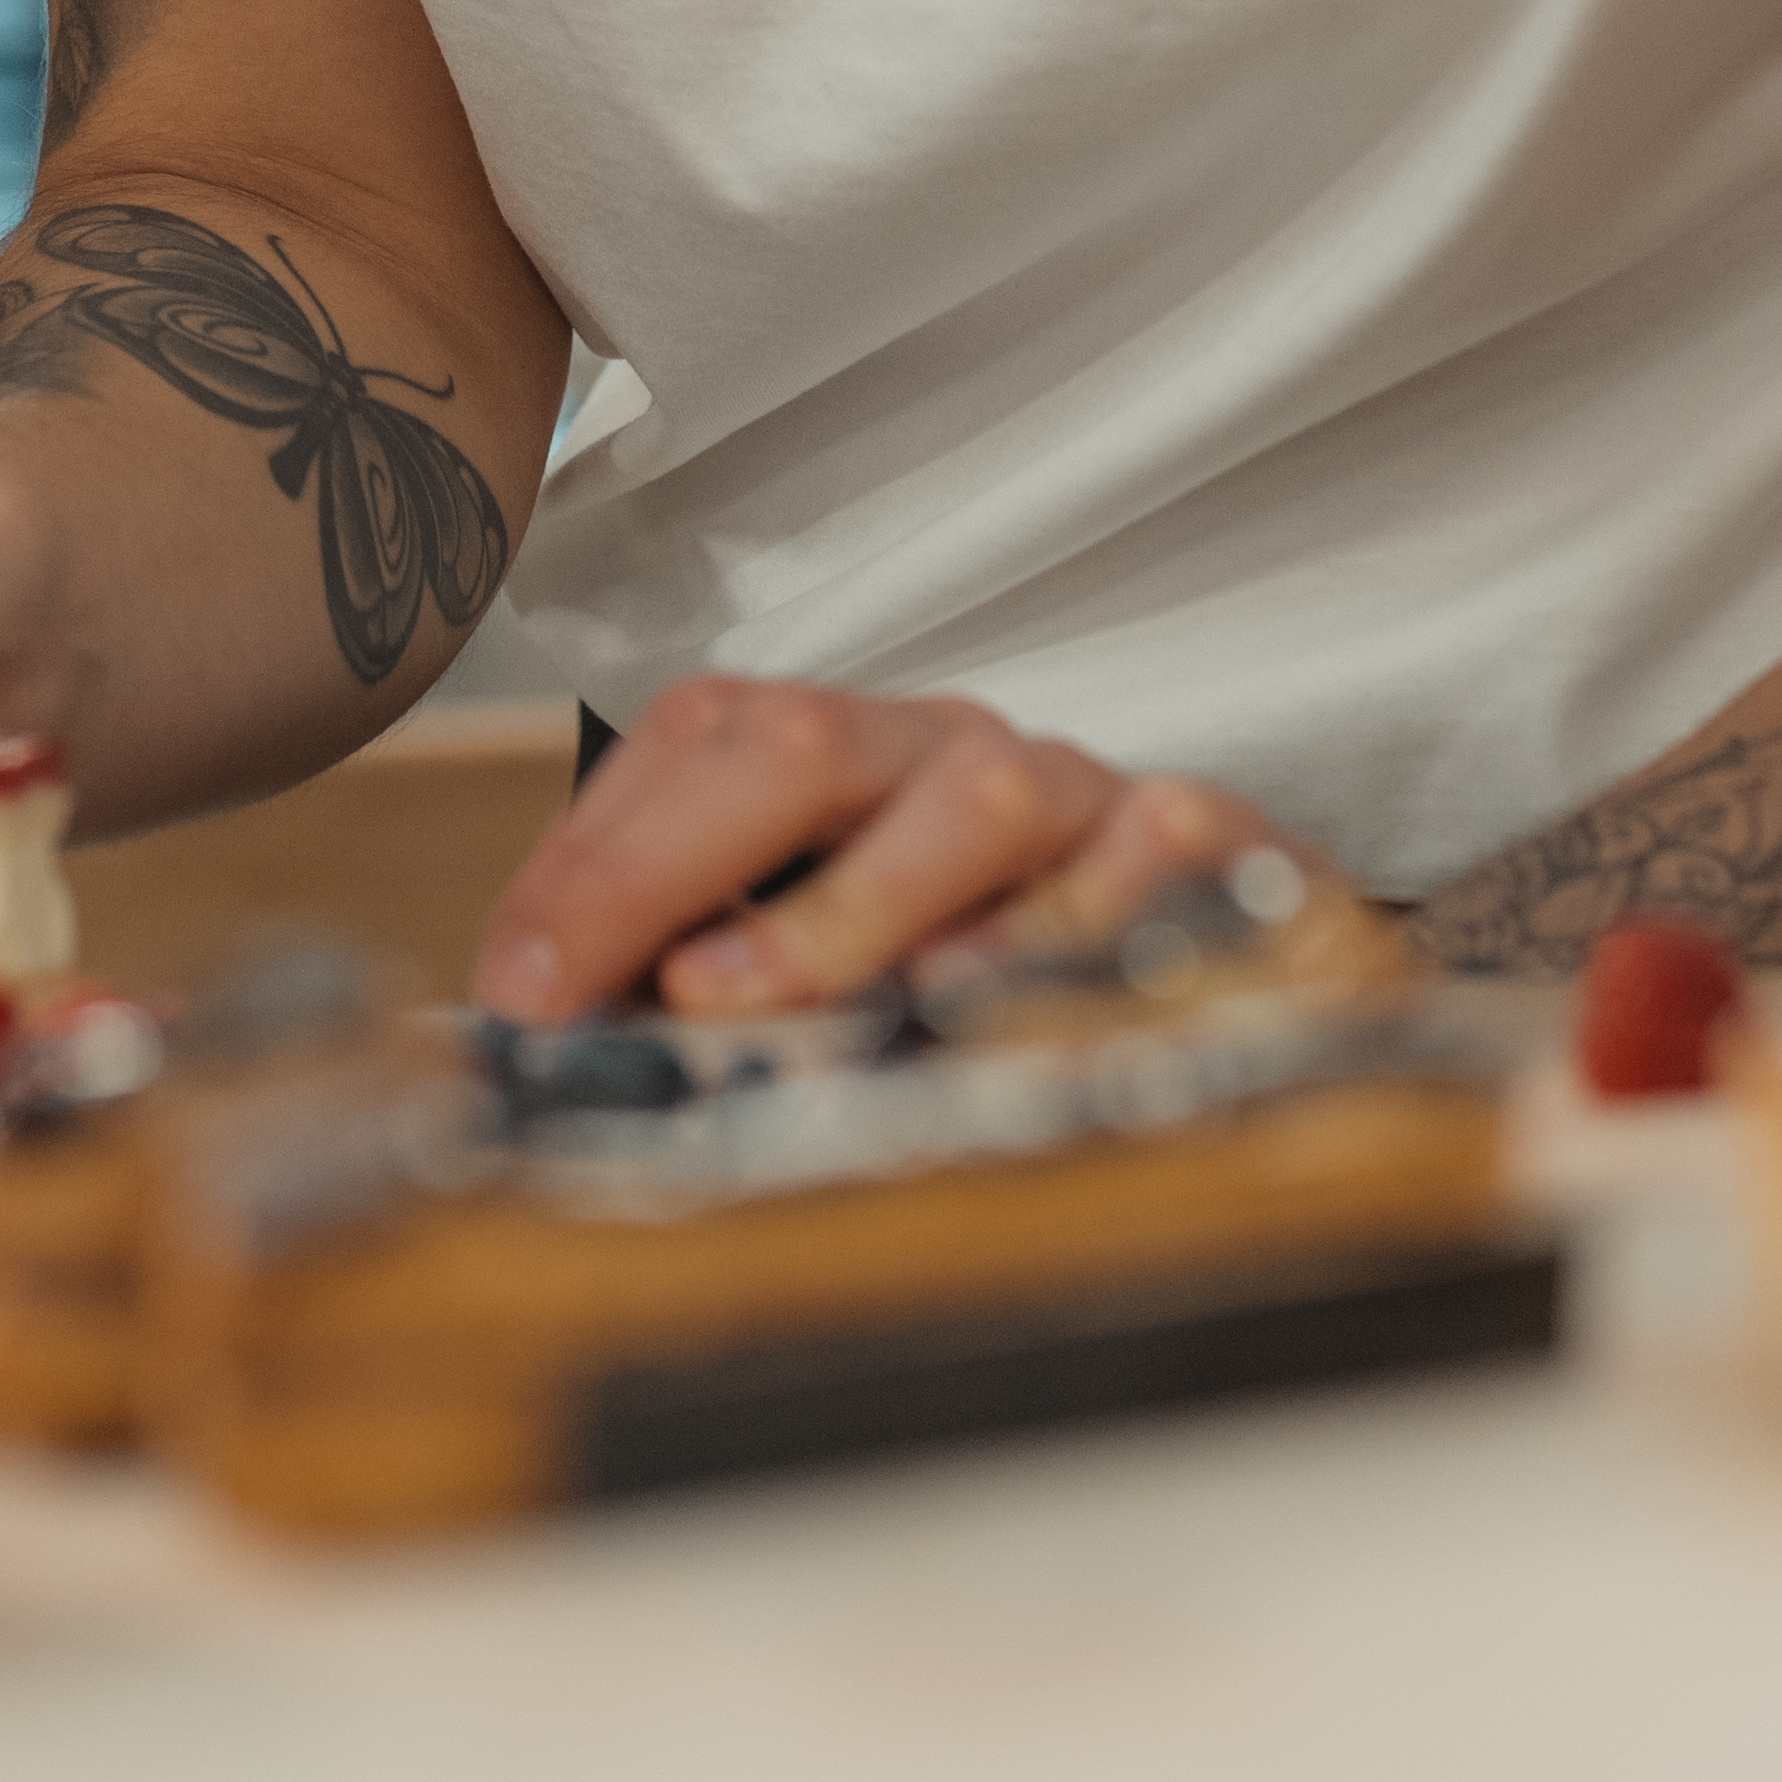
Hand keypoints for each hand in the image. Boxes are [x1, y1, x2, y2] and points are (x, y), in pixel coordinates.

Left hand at [466, 672, 1289, 1025]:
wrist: (1266, 967)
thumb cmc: (1020, 971)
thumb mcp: (852, 965)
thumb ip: (718, 982)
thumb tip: (553, 1041)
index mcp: (858, 758)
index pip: (699, 741)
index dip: (591, 854)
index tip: (514, 984)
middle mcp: (959, 755)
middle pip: (801, 747)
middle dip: (662, 864)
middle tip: (574, 993)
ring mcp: (1090, 799)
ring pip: (967, 799)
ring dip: (842, 903)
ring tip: (737, 994)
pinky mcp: (1219, 856)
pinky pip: (1142, 868)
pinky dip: (1062, 928)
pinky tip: (989, 999)